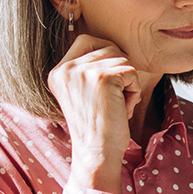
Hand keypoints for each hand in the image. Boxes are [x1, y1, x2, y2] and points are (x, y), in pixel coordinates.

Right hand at [45, 34, 142, 193]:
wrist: (96, 153)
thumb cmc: (97, 128)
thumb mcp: (83, 94)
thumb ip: (89, 71)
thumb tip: (116, 48)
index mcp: (58, 72)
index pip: (85, 39)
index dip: (106, 52)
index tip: (111, 79)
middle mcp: (67, 68)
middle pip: (109, 48)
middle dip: (119, 72)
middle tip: (112, 100)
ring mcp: (83, 71)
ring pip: (123, 60)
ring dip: (128, 85)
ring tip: (115, 107)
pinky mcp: (103, 77)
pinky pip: (133, 73)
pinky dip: (134, 93)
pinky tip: (122, 110)